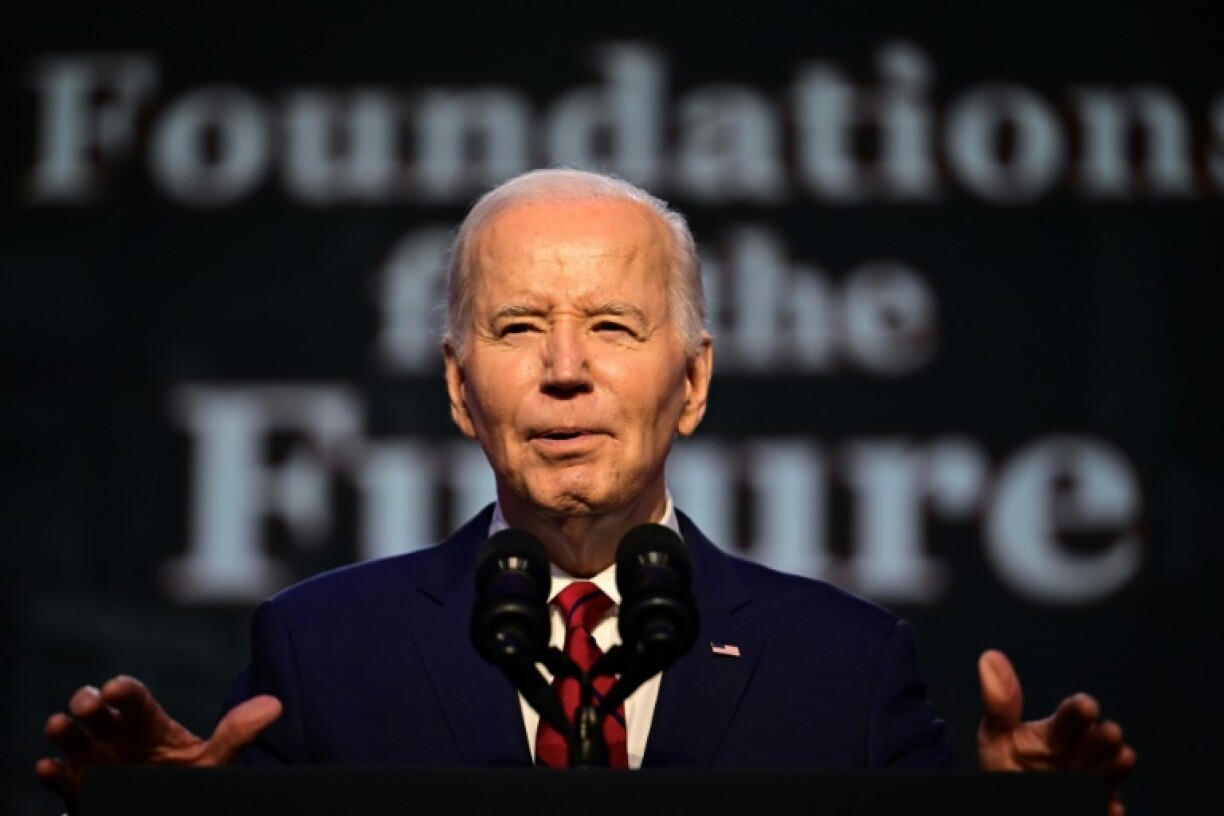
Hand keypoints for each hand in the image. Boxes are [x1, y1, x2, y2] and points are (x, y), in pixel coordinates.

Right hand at [34, 675, 281, 813]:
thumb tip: (275, 705)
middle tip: (86, 705)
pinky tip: (49, 767)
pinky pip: (61, 779)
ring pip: (71, 738)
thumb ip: (237, 734)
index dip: (122, 689)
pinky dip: (52, 773)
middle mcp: (116, 735)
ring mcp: (95, 761)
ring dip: (62, 730)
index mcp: (146, 721)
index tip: (115, 689)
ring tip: (57, 726)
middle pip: (95, 709)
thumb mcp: (214, 760)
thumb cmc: (190, 779)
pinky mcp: (81, 790)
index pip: (133, 697)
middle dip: (86, 701)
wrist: (172, 806)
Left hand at [976, 649, 1136, 815]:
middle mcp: (1078, 759)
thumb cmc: (1006, 767)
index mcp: (1057, 736)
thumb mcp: (997, 736)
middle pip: (1096, 746)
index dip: (1079, 711)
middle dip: (1104, 739)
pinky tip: (1111, 806)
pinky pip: (1103, 808)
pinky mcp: (1091, 807)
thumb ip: (1000, 705)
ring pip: (1107, 776)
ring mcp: (1086, 786)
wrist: (1006, 802)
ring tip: (1122, 758)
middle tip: (1110, 732)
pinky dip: (1108, 807)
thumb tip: (989, 657)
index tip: (1085, 706)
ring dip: (1115, 768)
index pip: (1073, 718)